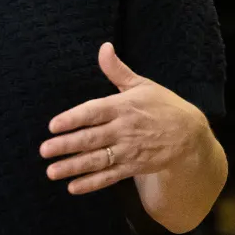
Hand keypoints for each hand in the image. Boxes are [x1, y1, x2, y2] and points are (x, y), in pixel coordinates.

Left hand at [41, 43, 209, 195]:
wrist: (189, 134)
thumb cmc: (163, 105)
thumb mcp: (142, 84)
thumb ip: (117, 70)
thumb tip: (103, 47)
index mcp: (123, 106)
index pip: (94, 112)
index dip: (73, 118)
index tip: (53, 126)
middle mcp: (124, 129)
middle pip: (91, 138)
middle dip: (66, 145)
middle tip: (44, 150)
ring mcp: (129, 150)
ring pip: (97, 160)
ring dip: (73, 166)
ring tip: (52, 172)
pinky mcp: (133, 166)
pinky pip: (110, 176)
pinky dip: (92, 183)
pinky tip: (74, 186)